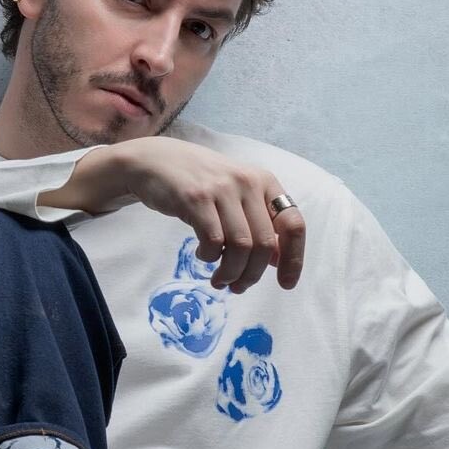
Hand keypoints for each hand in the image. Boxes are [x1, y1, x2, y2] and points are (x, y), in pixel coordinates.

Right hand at [115, 136, 304, 293]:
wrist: (155, 160)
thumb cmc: (200, 184)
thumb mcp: (236, 195)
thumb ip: (258, 222)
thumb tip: (278, 260)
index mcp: (265, 182)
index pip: (293, 225)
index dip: (294, 259)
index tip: (285, 284)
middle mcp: (248, 182)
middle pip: (265, 244)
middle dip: (253, 274)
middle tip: (238, 287)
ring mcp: (222, 189)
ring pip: (241, 247)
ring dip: (231, 273)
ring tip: (220, 280)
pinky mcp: (196, 198)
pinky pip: (213, 241)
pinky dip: (210, 257)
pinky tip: (202, 255)